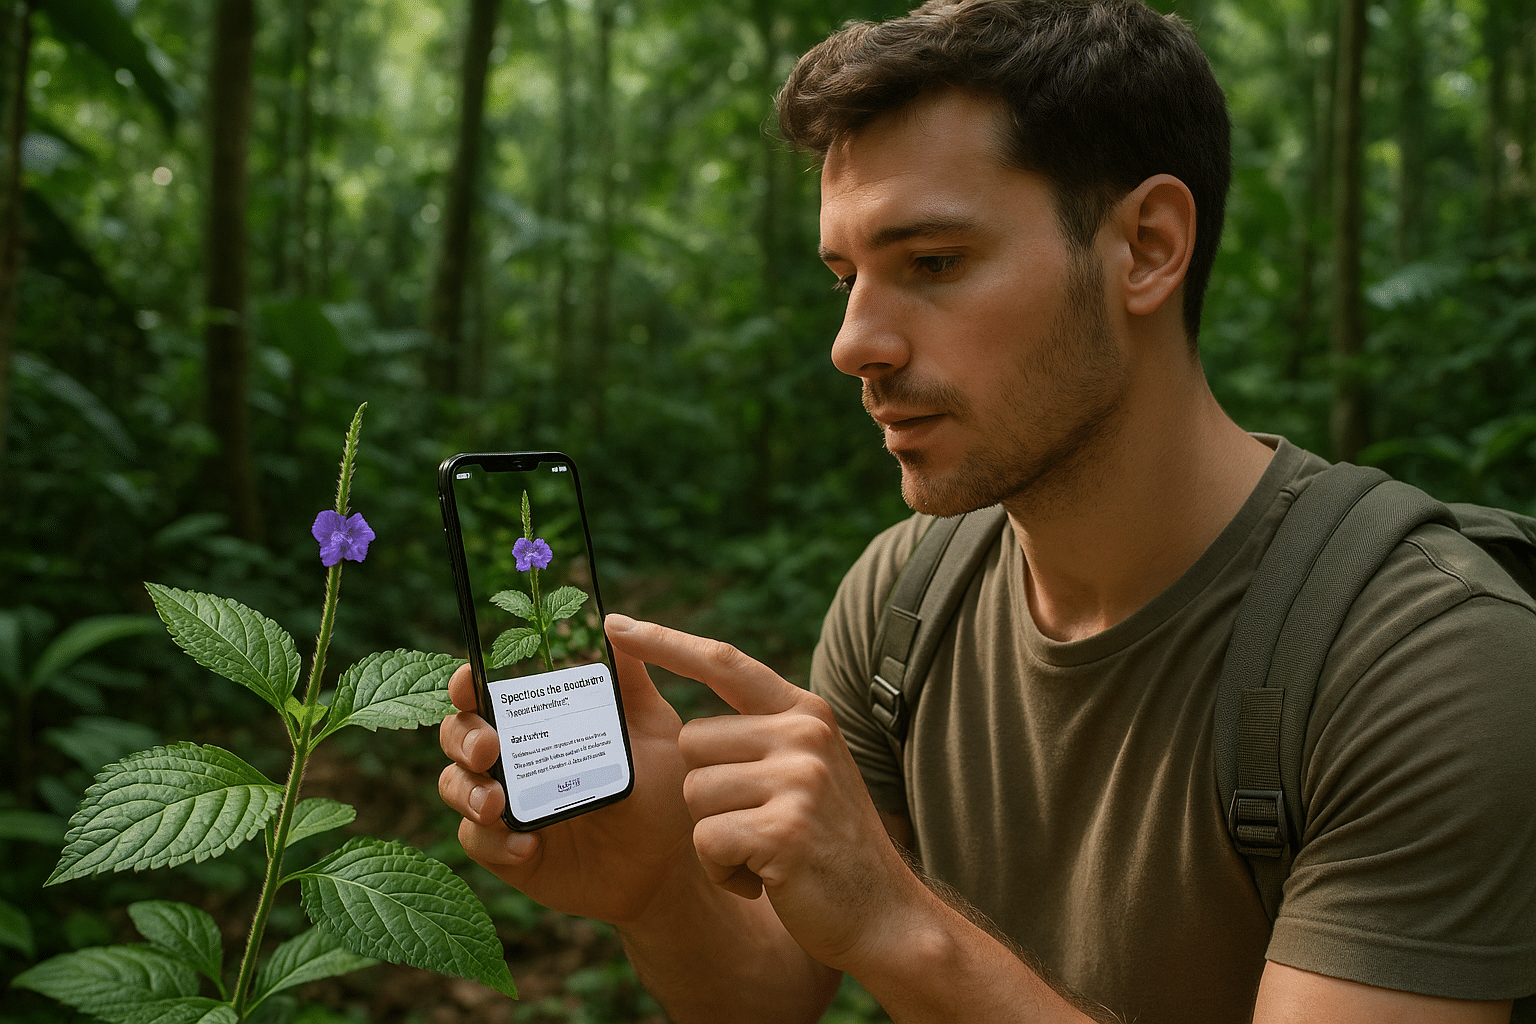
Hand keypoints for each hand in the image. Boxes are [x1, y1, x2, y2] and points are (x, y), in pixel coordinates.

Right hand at [438, 621, 694, 926]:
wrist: (669, 864)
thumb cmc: (662, 788)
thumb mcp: (653, 728)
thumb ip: (631, 680)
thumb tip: (614, 622)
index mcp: (541, 722)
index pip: (489, 693)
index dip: (468, 683)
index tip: (470, 681)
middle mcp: (515, 758)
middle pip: (458, 734)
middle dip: (463, 737)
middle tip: (490, 748)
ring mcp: (507, 805)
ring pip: (455, 786)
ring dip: (467, 790)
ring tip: (497, 804)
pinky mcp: (507, 851)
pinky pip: (477, 842)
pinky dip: (494, 841)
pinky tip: (526, 845)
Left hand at [604, 615, 920, 972]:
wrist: (885, 914)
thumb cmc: (830, 845)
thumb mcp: (806, 771)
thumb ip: (762, 739)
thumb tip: (691, 731)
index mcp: (804, 712)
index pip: (723, 662)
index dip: (665, 642)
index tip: (615, 626)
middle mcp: (803, 734)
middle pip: (691, 743)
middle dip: (705, 793)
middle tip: (757, 825)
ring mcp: (798, 779)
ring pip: (693, 794)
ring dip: (715, 837)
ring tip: (766, 854)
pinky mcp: (784, 829)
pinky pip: (706, 841)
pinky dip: (722, 872)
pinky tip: (766, 879)